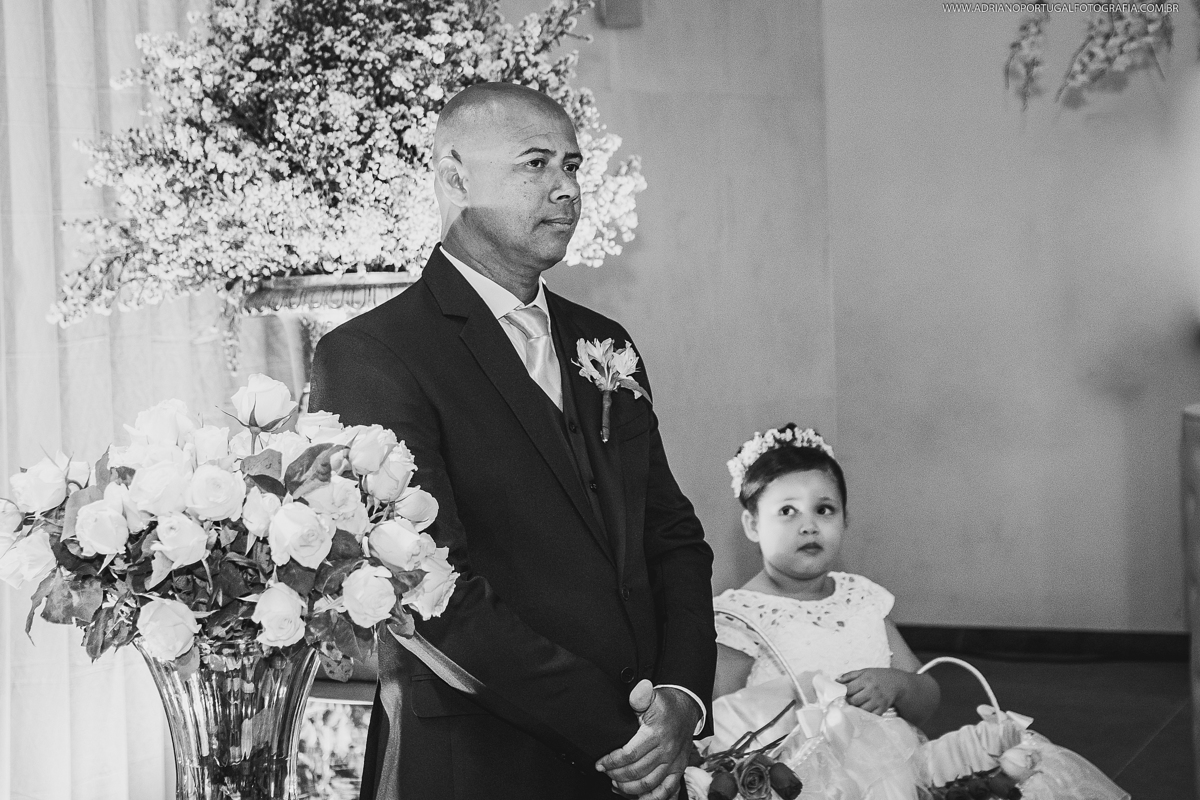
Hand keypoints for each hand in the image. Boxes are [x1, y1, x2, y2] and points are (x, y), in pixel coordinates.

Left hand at [595, 680, 699, 799]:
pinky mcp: (679, 769)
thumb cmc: (665, 705)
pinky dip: (652, 798)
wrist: (687, 709)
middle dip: (616, 775)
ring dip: (630, 788)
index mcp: (656, 734)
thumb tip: (639, 690)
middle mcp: (666, 751)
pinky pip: (667, 790)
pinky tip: (639, 798)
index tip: (600, 764)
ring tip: (616, 784)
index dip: (611, 762)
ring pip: (649, 784)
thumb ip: (640, 696)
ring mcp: (674, 762)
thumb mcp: (652, 697)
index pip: (629, 754)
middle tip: (606, 773)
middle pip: (637, 771)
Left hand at [837, 667, 909, 714]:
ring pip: (861, 709)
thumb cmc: (878, 676)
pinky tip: (864, 708)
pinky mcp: (883, 709)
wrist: (897, 683)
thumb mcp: (864, 672)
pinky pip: (870, 715)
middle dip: (849, 700)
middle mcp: (872, 691)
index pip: (849, 689)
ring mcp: (878, 701)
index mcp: (866, 680)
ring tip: (856, 704)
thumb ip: (849, 675)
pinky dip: (865, 713)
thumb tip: (836, 681)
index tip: (842, 693)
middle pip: (854, 701)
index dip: (843, 692)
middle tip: (849, 699)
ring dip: (856, 708)